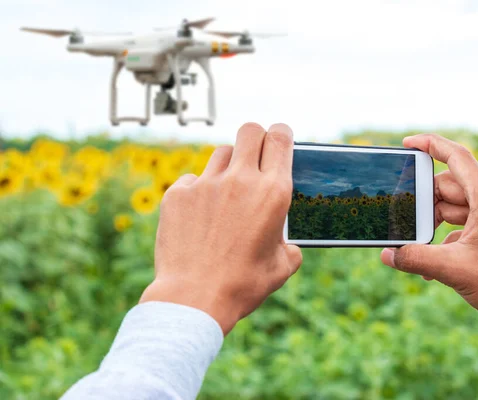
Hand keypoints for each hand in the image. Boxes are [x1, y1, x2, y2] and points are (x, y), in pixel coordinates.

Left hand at [140, 122, 302, 334]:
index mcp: (273, 193)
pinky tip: (200, 215)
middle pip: (249, 130)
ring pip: (221, 152)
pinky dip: (199, 191)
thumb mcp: (281, 268)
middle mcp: (241, 180)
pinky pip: (193, 179)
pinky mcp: (178, 194)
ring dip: (229, 165)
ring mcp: (206, 184)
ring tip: (226, 192)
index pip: (280, 138)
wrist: (194, 298)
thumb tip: (287, 245)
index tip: (279, 138)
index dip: (281, 134)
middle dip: (255, 138)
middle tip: (254, 157)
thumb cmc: (242, 285)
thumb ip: (289, 247)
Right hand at [380, 134, 477, 338]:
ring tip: (416, 247)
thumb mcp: (453, 269)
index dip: (430, 145)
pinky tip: (431, 263)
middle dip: (423, 203)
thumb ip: (415, 258)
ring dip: (432, 225)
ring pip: (454, 208)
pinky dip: (445, 238)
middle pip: (449, 187)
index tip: (407, 143)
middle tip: (401, 220)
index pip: (457, 157)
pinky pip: (464, 225)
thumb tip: (387, 254)